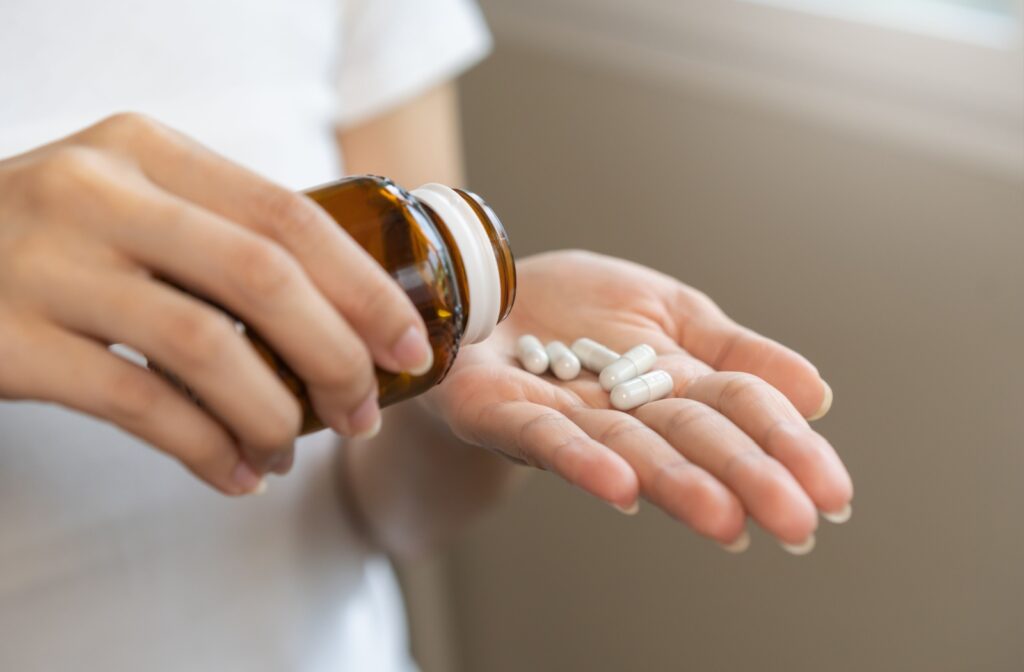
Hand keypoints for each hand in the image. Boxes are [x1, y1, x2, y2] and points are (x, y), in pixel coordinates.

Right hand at [0, 114, 431, 493]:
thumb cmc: (54, 243)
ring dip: (273, 413)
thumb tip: (350, 313)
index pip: (287, 214)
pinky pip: (138, 404)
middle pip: (262, 277)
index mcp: (147, 150)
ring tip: (295, 451)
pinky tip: (236, 474)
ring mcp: (45, 264)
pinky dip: (205, 448)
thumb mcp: (131, 203)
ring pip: (205, 346)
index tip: (410, 346)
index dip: (364, 286)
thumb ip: (221, 235)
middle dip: (335, 355)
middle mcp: (97, 192)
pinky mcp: (6, 342)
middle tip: (364, 411)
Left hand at [424, 250, 851, 550]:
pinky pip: (544, 438)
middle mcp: (627, 411)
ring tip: (725, 519)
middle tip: (799, 523)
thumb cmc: (578, 310)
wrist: (487, 294)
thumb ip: (735, 351)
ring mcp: (567, 416)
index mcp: (674, 383)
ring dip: (676, 484)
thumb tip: (817, 394)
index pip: (741, 411)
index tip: (835, 494)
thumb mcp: (669, 311)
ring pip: (628, 450)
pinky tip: (622, 487)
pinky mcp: (504, 412)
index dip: (785, 446)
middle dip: (746, 478)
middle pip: (693, 440)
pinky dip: (582, 461)